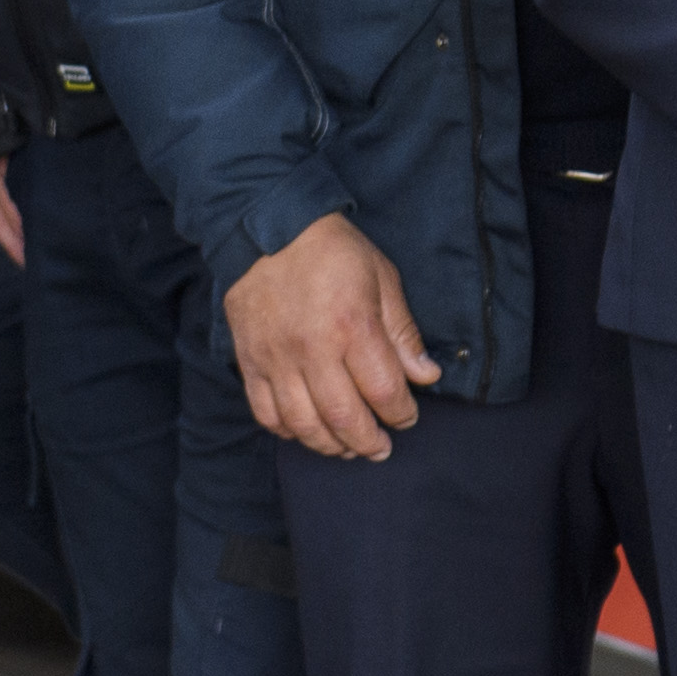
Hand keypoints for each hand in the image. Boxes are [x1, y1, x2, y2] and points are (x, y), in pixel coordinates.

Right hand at [226, 210, 436, 457]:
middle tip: (380, 448)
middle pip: (343, 417)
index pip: (383, 391)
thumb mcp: (383, 278)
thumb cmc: (333, 250)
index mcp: (353, 326)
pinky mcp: (250, 360)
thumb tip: (426, 376)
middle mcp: (312, 349)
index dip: (401, 414)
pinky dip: (288, 430)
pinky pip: (266, 412)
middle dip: (368, 442)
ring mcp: (276, 358)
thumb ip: (403, 332)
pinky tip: (306, 430)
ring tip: (347, 447)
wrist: (268, 227)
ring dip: (330, 445)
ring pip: (303, 424)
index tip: (407, 417)